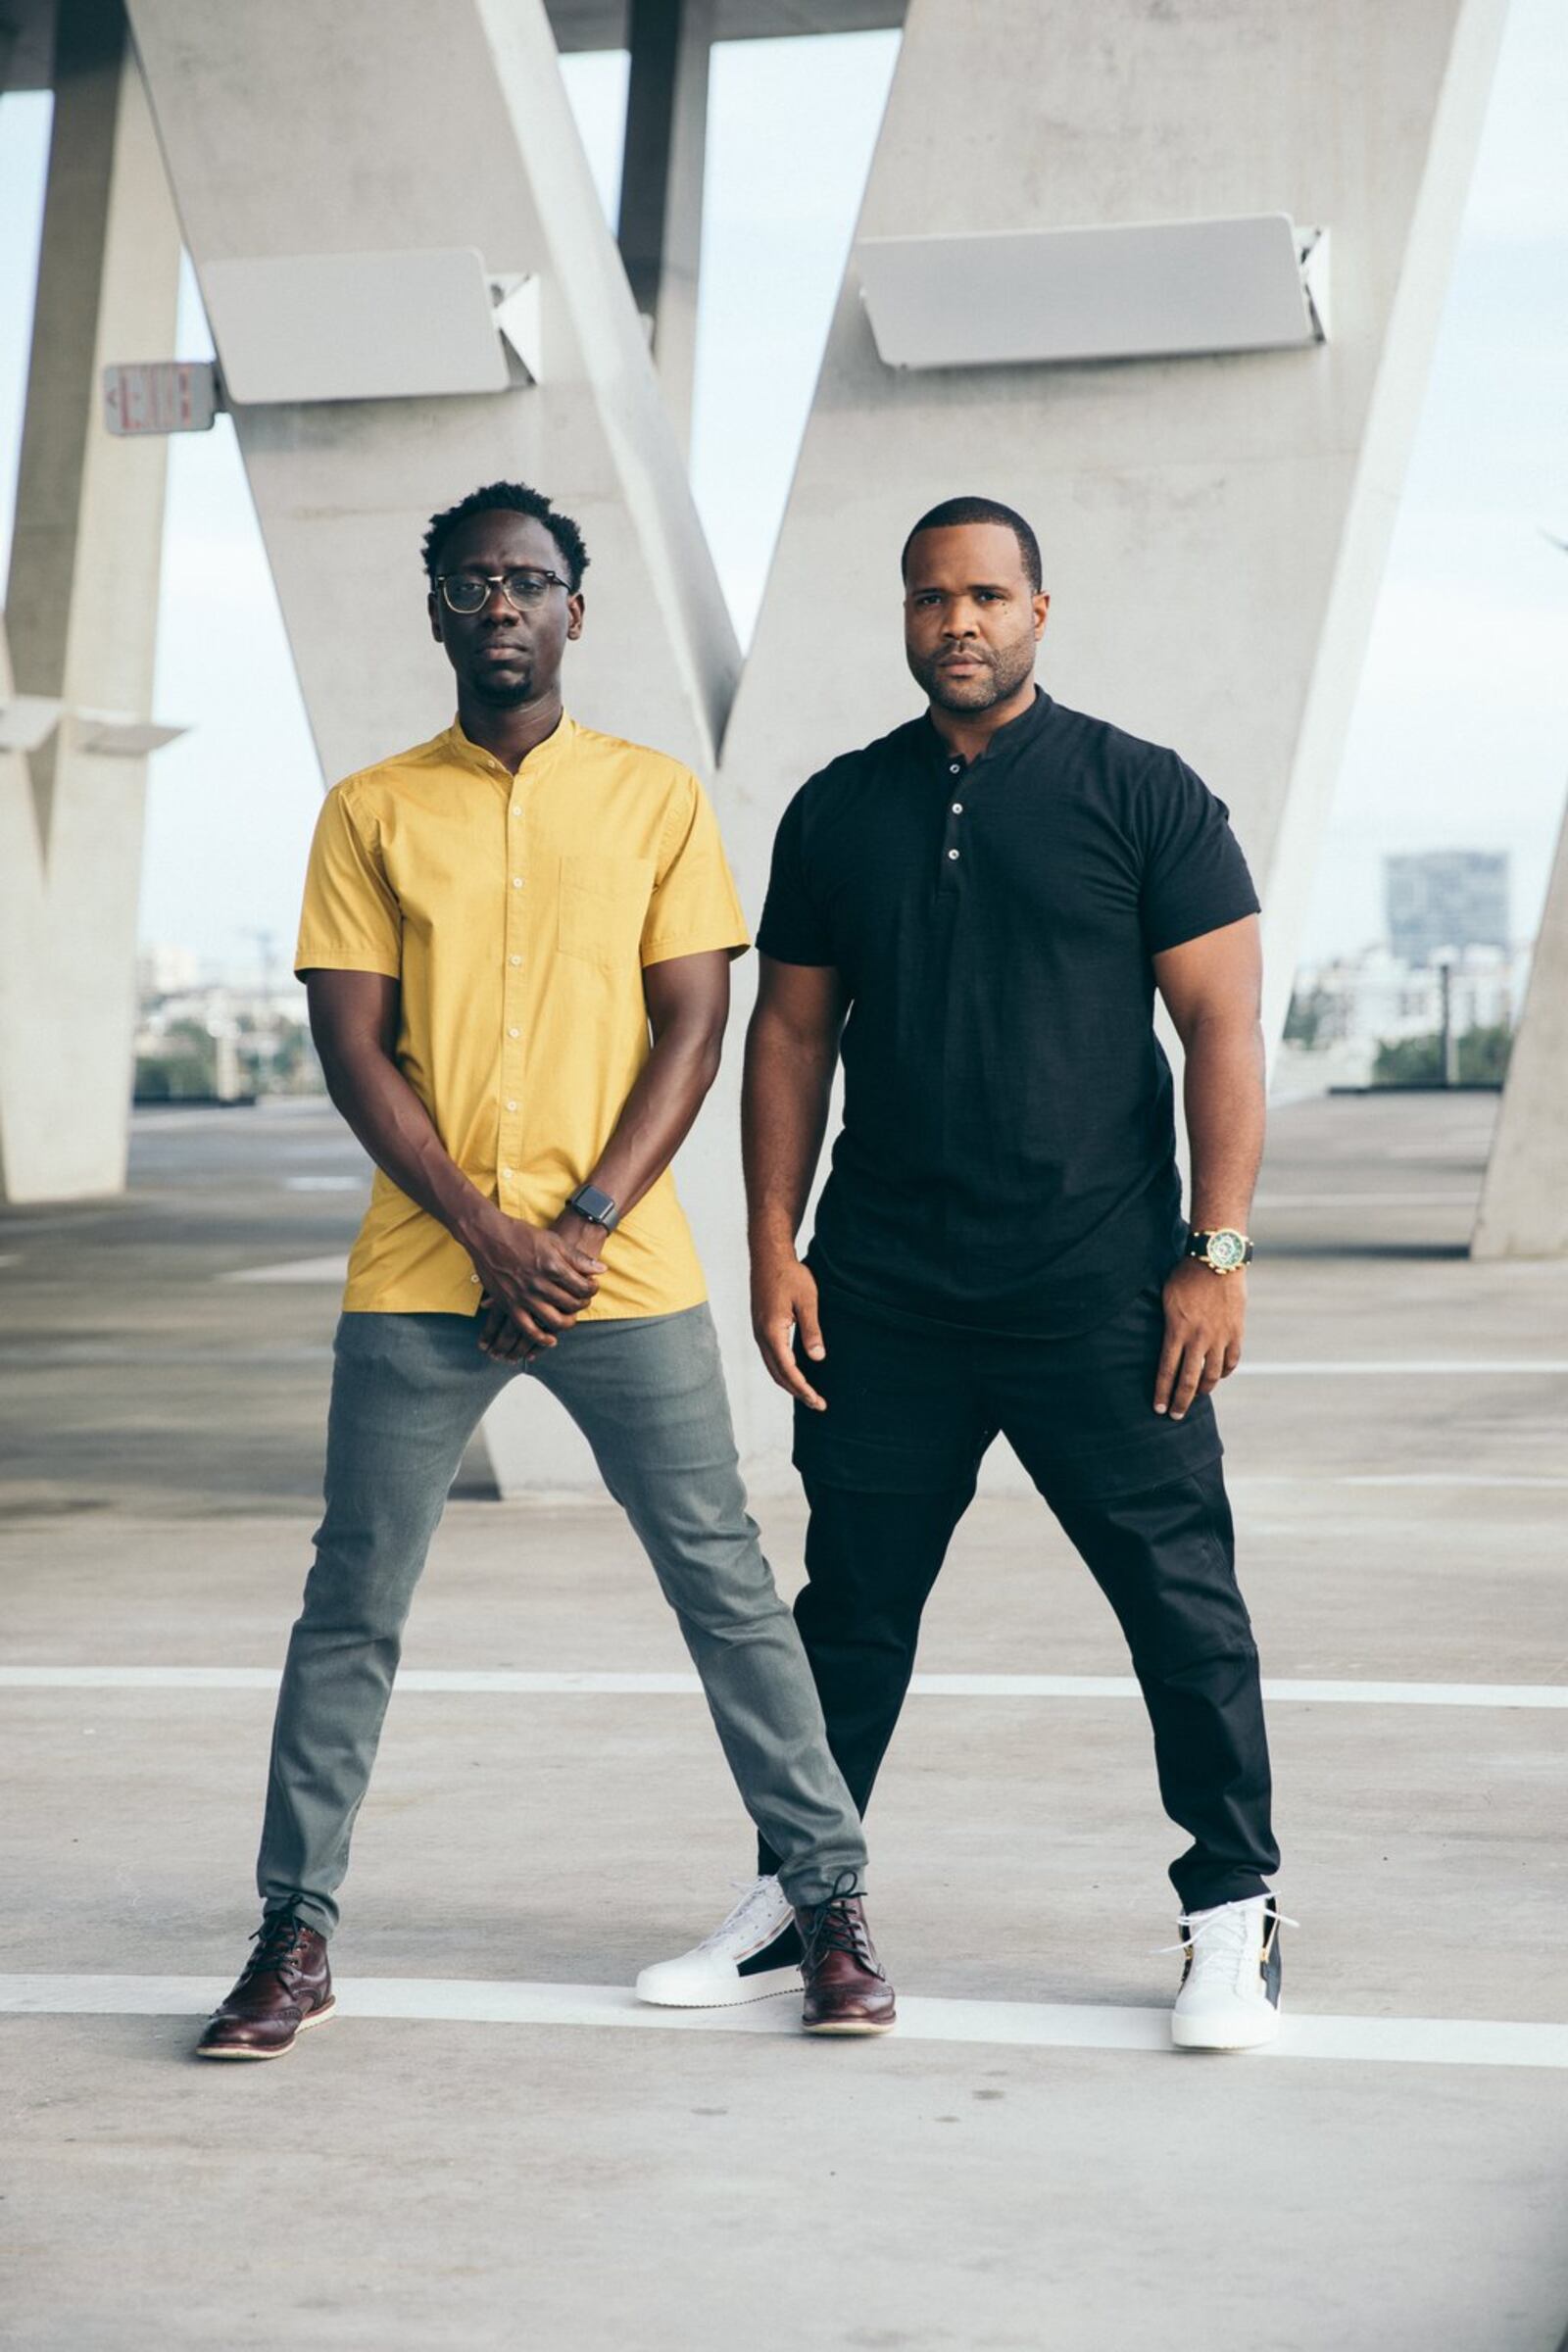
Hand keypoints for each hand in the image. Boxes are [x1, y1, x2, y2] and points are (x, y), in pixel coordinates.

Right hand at [470, 1210, 605, 1362]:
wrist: (488, 1236)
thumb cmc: (522, 1235)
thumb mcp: (553, 1240)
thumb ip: (577, 1258)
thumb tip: (601, 1269)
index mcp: (552, 1267)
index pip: (582, 1287)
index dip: (592, 1289)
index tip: (591, 1286)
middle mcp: (539, 1285)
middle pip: (571, 1304)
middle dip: (582, 1303)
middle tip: (582, 1299)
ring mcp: (523, 1297)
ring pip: (554, 1321)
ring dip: (568, 1322)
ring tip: (570, 1317)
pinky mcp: (509, 1305)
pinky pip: (528, 1329)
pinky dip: (541, 1338)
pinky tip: (551, 1339)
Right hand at [751, 1247, 826, 1409]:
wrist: (769, 1256)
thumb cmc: (790, 1275)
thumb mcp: (808, 1301)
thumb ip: (812, 1330)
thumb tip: (818, 1358)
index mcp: (772, 1331)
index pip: (788, 1370)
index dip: (803, 1388)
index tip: (818, 1401)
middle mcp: (761, 1336)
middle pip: (778, 1374)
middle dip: (798, 1392)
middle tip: (818, 1404)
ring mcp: (759, 1332)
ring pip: (773, 1367)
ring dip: (790, 1383)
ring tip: (808, 1394)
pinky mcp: (761, 1327)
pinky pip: (771, 1357)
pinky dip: (784, 1370)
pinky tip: (796, 1372)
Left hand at [1154, 1258, 1246, 1420]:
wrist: (1217, 1260)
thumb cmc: (1185, 1275)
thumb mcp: (1166, 1298)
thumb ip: (1166, 1323)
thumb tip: (1162, 1338)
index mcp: (1176, 1331)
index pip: (1167, 1371)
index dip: (1162, 1392)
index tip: (1158, 1408)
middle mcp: (1198, 1339)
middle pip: (1188, 1380)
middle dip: (1180, 1401)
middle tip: (1175, 1415)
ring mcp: (1219, 1337)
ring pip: (1212, 1375)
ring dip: (1203, 1389)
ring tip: (1196, 1395)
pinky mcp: (1236, 1332)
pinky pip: (1231, 1360)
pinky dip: (1225, 1372)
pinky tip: (1219, 1376)